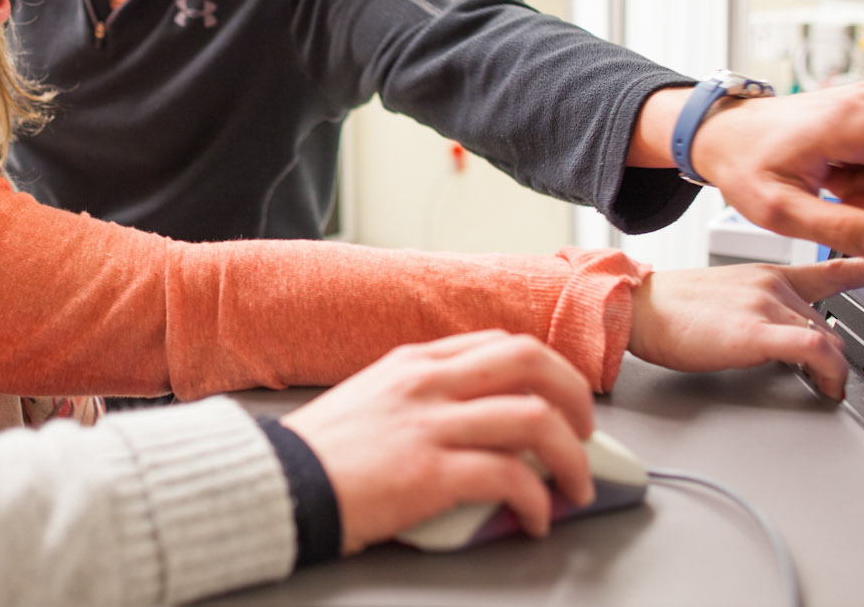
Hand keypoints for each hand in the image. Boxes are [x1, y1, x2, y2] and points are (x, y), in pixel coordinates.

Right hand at [279, 330, 595, 555]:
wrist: (276, 485)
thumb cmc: (320, 454)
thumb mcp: (372, 400)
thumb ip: (421, 397)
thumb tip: (475, 421)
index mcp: (414, 362)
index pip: (502, 343)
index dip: (549, 370)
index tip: (564, 401)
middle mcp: (427, 381)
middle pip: (532, 362)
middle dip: (576, 397)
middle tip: (586, 434)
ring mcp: (429, 424)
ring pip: (536, 418)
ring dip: (573, 457)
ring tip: (577, 486)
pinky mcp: (429, 472)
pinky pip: (510, 477)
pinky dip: (537, 501)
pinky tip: (535, 519)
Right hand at [625, 255, 863, 398]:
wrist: (638, 307)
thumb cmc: (672, 310)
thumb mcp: (727, 299)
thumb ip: (763, 311)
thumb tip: (786, 341)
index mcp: (768, 273)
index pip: (833, 267)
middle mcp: (774, 282)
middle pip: (831, 320)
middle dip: (834, 353)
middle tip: (830, 379)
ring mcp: (767, 303)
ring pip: (828, 337)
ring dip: (833, 369)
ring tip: (826, 389)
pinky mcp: (757, 329)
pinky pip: (814, 348)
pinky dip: (828, 370)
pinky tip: (826, 386)